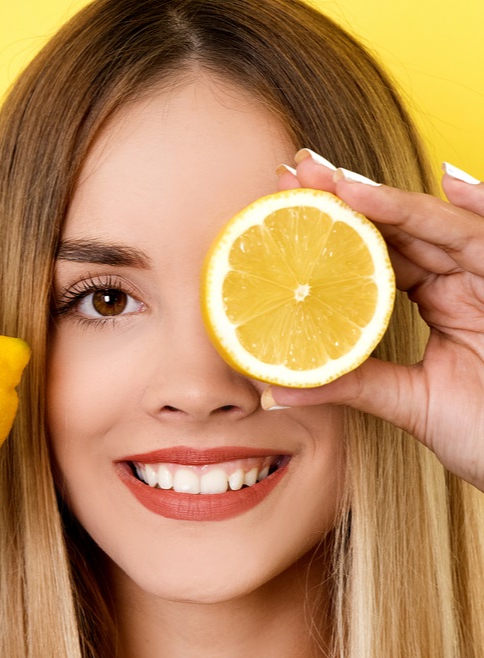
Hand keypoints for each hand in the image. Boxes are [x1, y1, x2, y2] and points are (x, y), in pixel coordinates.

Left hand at [269, 151, 483, 490]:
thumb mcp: (408, 403)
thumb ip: (352, 385)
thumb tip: (277, 387)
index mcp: (440, 299)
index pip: (379, 251)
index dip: (334, 226)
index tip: (283, 203)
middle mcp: (464, 280)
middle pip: (402, 225)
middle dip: (349, 194)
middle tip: (296, 169)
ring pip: (440, 225)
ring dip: (389, 200)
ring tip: (335, 180)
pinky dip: (478, 210)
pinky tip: (451, 179)